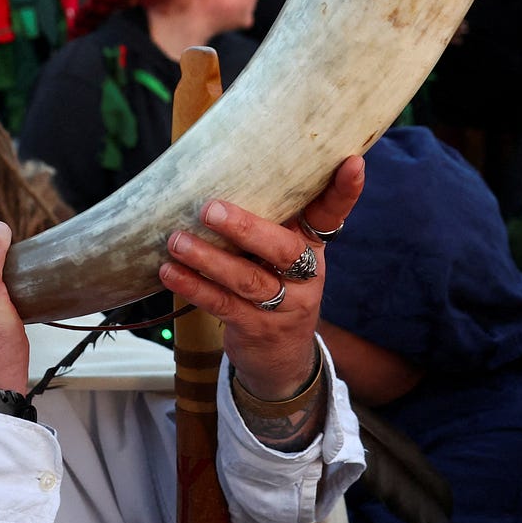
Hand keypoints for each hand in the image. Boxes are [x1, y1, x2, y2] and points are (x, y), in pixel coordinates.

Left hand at [158, 156, 364, 401]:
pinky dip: (194, 287)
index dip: (344, 191)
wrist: (281, 359)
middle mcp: (306, 275)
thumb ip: (265, 221)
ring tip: (176, 241)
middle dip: (247, 228)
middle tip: (210, 209)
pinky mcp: (257, 329)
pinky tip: (170, 272)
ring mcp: (285, 306)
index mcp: (311, 246)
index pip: (332, 215)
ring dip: (208, 259)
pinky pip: (223, 305)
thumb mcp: (280, 255)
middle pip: (284, 250)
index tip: (351, 163)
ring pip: (248, 280)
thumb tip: (218, 172)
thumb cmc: (274, 286)